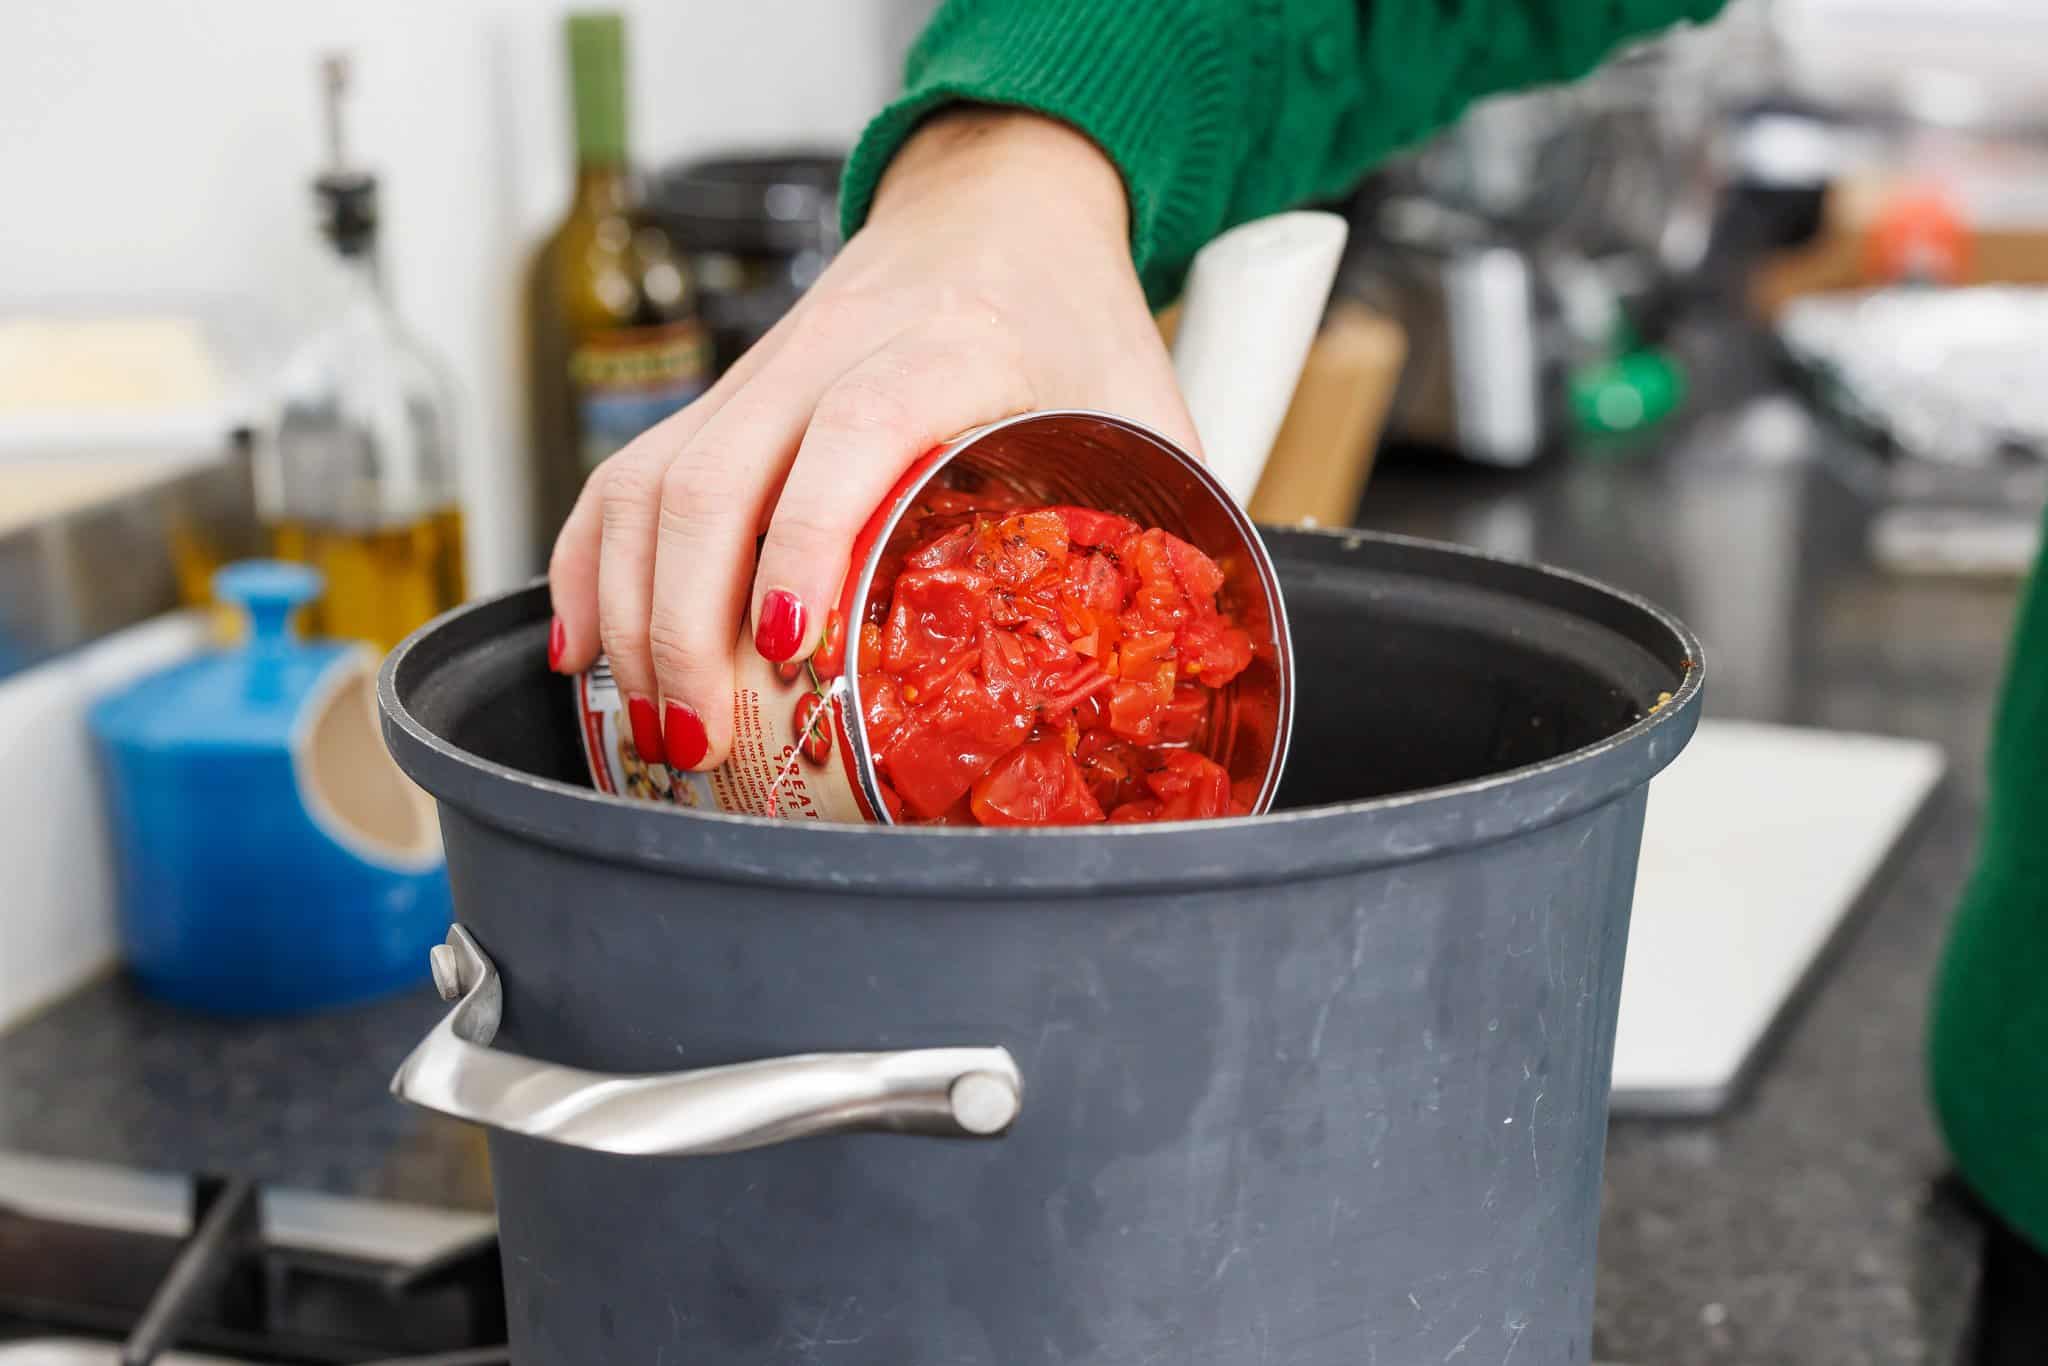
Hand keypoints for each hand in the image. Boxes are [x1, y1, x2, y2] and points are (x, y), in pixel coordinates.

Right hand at [546, 108, 1197, 771]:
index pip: (854, 428)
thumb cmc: (1074, 316)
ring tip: (649, 725)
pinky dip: (592, 563)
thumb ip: (1166, 528)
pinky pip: (626, 474)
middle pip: (713, 472)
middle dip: (685, 620)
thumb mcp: (1146, 410)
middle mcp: (830, 349)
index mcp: (950, 343)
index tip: (792, 648)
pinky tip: (589, 647)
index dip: (810, 540)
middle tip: (701, 739)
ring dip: (629, 607)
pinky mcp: (722, 398)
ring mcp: (760, 373)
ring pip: (647, 479)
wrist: (999, 207)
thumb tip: (1181, 677)